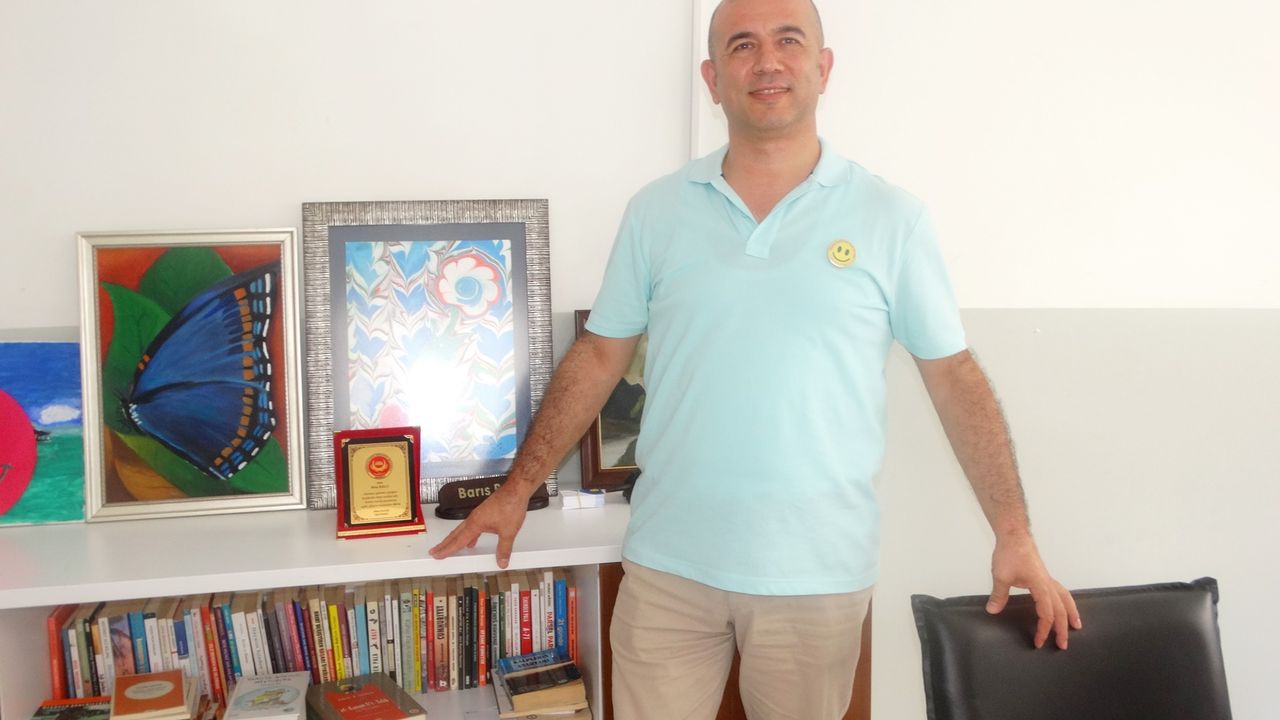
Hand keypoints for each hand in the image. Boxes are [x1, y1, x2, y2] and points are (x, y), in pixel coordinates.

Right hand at [428, 484, 529, 567]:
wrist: (516, 490)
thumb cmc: (511, 505)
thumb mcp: (508, 532)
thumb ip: (504, 549)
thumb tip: (501, 561)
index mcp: (475, 523)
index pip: (458, 540)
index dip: (447, 549)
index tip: (437, 555)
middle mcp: (474, 518)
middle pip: (455, 534)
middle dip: (445, 544)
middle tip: (435, 551)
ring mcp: (479, 514)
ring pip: (463, 529)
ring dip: (455, 539)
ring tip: (450, 547)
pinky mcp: (484, 512)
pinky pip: (472, 526)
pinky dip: (468, 534)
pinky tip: (473, 539)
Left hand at [986, 533, 1081, 648]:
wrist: (1014, 535)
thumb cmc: (1009, 554)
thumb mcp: (1001, 576)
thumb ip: (999, 595)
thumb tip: (993, 611)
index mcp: (1041, 587)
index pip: (1047, 613)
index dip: (1044, 629)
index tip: (1038, 642)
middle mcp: (1048, 584)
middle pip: (1061, 609)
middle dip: (1063, 628)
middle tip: (1062, 645)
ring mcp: (1047, 579)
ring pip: (1065, 598)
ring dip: (1071, 613)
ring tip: (1077, 626)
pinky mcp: (1043, 575)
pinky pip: (1059, 591)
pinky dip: (1065, 601)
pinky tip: (1062, 605)